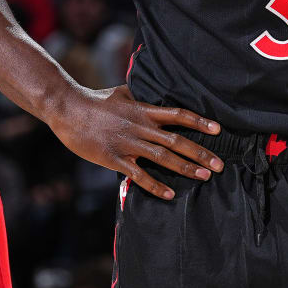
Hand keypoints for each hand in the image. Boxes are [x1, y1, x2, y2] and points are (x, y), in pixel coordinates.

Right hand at [45, 84, 221, 200]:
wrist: (67, 109)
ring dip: (186, 168)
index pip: (178, 115)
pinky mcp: (114, 159)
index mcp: (143, 110)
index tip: (218, 129)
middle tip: (220, 165)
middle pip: (177, 140)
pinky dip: (155, 186)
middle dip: (200, 153)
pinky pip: (138, 175)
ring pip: (163, 158)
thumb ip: (139, 95)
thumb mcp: (121, 92)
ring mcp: (128, 143)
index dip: (199, 122)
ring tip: (205, 176)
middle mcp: (140, 127)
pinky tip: (169, 195)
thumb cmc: (94, 100)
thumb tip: (150, 92)